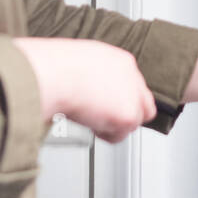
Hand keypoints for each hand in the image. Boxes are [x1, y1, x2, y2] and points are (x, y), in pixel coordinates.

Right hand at [13, 37, 156, 142]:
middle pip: (143, 105)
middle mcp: (132, 77)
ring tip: (89, 118)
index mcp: (121, 62)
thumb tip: (93, 89)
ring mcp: (133, 97)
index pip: (134, 86)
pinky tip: (89, 123)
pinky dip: (104, 135)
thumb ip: (97, 75)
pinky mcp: (128, 116)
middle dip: (126, 116)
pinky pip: (119, 136)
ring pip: (132, 123)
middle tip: (106, 121)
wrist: (53, 76)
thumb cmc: (55, 69)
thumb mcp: (81, 62)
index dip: (121, 99)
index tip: (110, 107)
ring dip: (111, 126)